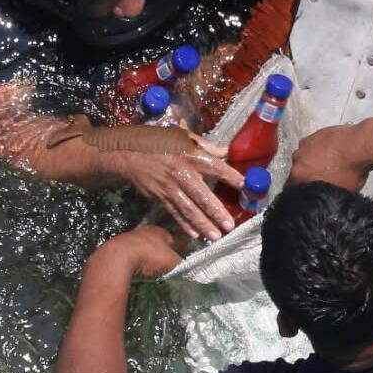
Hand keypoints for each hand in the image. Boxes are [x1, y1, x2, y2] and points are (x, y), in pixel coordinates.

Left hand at [92, 224, 182, 278]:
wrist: (116, 259)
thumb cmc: (149, 257)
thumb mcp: (173, 262)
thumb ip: (184, 265)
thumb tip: (193, 268)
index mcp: (160, 231)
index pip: (176, 238)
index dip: (182, 248)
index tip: (186, 258)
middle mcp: (145, 231)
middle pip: (159, 243)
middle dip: (164, 253)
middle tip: (170, 265)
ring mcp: (130, 239)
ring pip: (144, 248)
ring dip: (149, 257)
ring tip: (155, 269)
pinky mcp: (118, 250)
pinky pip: (133, 256)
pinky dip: (137, 262)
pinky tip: (139, 270)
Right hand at [112, 148, 243, 241]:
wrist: (128, 153)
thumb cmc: (158, 142)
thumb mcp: (182, 136)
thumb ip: (205, 145)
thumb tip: (227, 153)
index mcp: (190, 155)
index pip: (215, 167)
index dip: (231, 177)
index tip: (245, 187)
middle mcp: (181, 173)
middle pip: (202, 196)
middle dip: (216, 212)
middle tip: (230, 225)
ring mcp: (169, 188)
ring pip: (189, 209)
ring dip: (203, 224)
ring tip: (216, 236)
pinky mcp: (159, 197)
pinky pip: (174, 213)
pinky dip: (184, 225)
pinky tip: (195, 235)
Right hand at [288, 124, 369, 190]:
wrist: (361, 145)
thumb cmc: (351, 171)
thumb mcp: (340, 191)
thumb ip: (325, 194)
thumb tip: (324, 195)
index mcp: (299, 175)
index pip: (291, 187)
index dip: (300, 192)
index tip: (309, 193)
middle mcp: (297, 158)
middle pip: (297, 170)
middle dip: (307, 175)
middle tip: (322, 178)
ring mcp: (305, 144)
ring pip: (305, 156)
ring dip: (312, 160)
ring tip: (328, 163)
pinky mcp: (315, 133)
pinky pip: (313, 145)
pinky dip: (319, 149)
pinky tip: (332, 151)